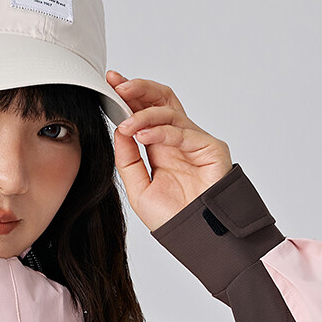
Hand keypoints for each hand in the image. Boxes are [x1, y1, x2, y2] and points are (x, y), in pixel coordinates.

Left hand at [106, 71, 232, 231]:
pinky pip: (182, 132)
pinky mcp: (210, 148)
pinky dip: (160, 131)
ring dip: (144, 114)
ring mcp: (195, 142)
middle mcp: (179, 140)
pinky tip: (142, 136)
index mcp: (161, 147)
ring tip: (126, 124)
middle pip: (162, 100)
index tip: (111, 82)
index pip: (146, 111)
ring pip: (170, 112)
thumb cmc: (172, 218)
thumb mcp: (138, 187)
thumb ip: (127, 160)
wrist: (193, 238)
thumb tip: (118, 130)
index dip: (130, 95)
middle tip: (119, 85)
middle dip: (139, 89)